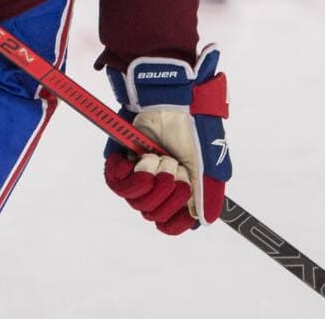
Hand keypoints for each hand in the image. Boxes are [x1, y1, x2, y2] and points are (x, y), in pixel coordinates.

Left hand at [103, 45, 230, 234]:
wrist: (171, 101)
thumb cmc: (193, 128)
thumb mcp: (207, 162)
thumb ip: (207, 192)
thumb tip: (203, 220)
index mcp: (182, 190)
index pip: (172, 224)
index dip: (175, 220)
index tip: (183, 205)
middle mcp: (159, 187)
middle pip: (153, 214)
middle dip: (167, 189)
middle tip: (173, 164)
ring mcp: (140, 176)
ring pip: (136, 201)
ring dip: (151, 177)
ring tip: (158, 157)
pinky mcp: (123, 163)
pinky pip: (117, 184)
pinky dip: (128, 174)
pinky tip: (137, 159)